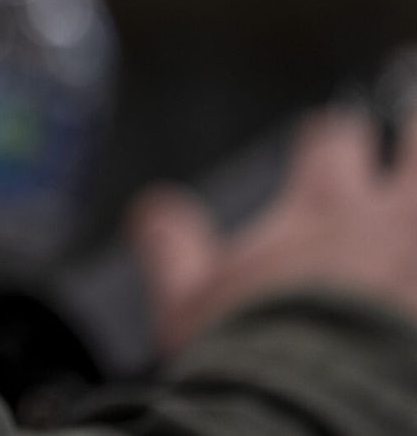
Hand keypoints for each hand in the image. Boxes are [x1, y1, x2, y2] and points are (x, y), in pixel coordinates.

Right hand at [127, 107, 416, 353]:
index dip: (334, 138)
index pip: (334, 137)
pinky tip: (416, 283)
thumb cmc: (256, 359)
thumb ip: (171, 246)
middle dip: (411, 136)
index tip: (333, 142)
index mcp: (321, 209)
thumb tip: (152, 207)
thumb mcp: (188, 304)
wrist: (321, 418)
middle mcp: (390, 221)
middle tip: (408, 143)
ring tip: (412, 203)